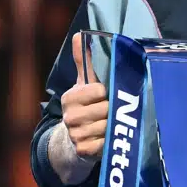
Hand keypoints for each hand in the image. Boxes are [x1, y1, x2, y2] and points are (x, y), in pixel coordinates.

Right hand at [63, 32, 108, 159]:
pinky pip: (107, 143)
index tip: (108, 95)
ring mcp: (76, 135)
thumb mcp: (84, 84)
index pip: (99, 91)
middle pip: (107, 109)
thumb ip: (85, 62)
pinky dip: (112, 140)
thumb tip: (79, 35)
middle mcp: (70, 117)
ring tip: (116, 123)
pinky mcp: (84, 151)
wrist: (75, 140)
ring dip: (117, 126)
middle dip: (116, 110)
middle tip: (117, 111)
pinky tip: (112, 138)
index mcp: (70, 97)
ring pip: (109, 127)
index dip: (108, 93)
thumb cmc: (85, 107)